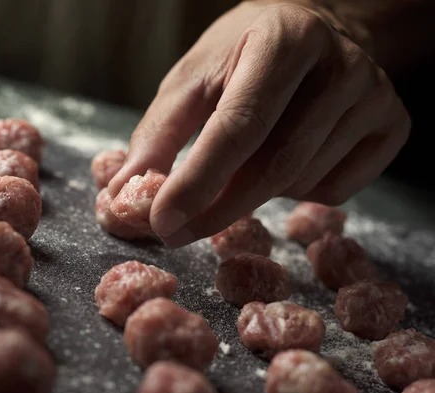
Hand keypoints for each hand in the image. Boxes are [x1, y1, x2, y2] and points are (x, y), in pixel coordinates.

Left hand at [107, 1, 409, 246]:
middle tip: (175, 232)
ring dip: (255, 193)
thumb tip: (125, 195)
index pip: (239, 126)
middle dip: (218, 209)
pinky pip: (335, 191)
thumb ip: (160, 133)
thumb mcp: (193, 78)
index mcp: (282, 41)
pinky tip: (286, 158)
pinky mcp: (392, 125)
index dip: (198, 181)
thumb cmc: (243, 57)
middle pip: (275, 165)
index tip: (161, 222)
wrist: (312, 35)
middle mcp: (340, 65)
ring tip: (243, 161)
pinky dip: (296, 194)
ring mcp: (374, 96)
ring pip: (301, 182)